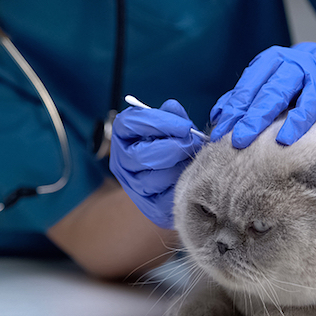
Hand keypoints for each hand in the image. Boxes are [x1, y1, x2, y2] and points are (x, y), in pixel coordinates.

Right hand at [109, 99, 204, 228]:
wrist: (176, 177)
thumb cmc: (173, 146)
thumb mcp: (172, 126)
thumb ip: (172, 116)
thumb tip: (172, 109)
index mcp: (123, 136)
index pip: (130, 124)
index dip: (159, 123)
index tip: (185, 126)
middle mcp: (122, 163)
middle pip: (141, 156)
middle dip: (173, 148)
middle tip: (193, 143)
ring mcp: (133, 187)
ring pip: (154, 179)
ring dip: (180, 168)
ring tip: (194, 160)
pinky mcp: (149, 207)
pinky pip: (167, 199)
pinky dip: (183, 187)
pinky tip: (192, 177)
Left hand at [210, 42, 315, 147]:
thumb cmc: (290, 79)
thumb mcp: (265, 79)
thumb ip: (242, 97)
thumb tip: (218, 117)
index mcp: (272, 61)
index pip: (249, 88)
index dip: (233, 112)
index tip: (220, 134)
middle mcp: (296, 66)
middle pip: (274, 93)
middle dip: (256, 118)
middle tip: (241, 140)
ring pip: (308, 100)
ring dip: (296, 121)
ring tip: (283, 141)